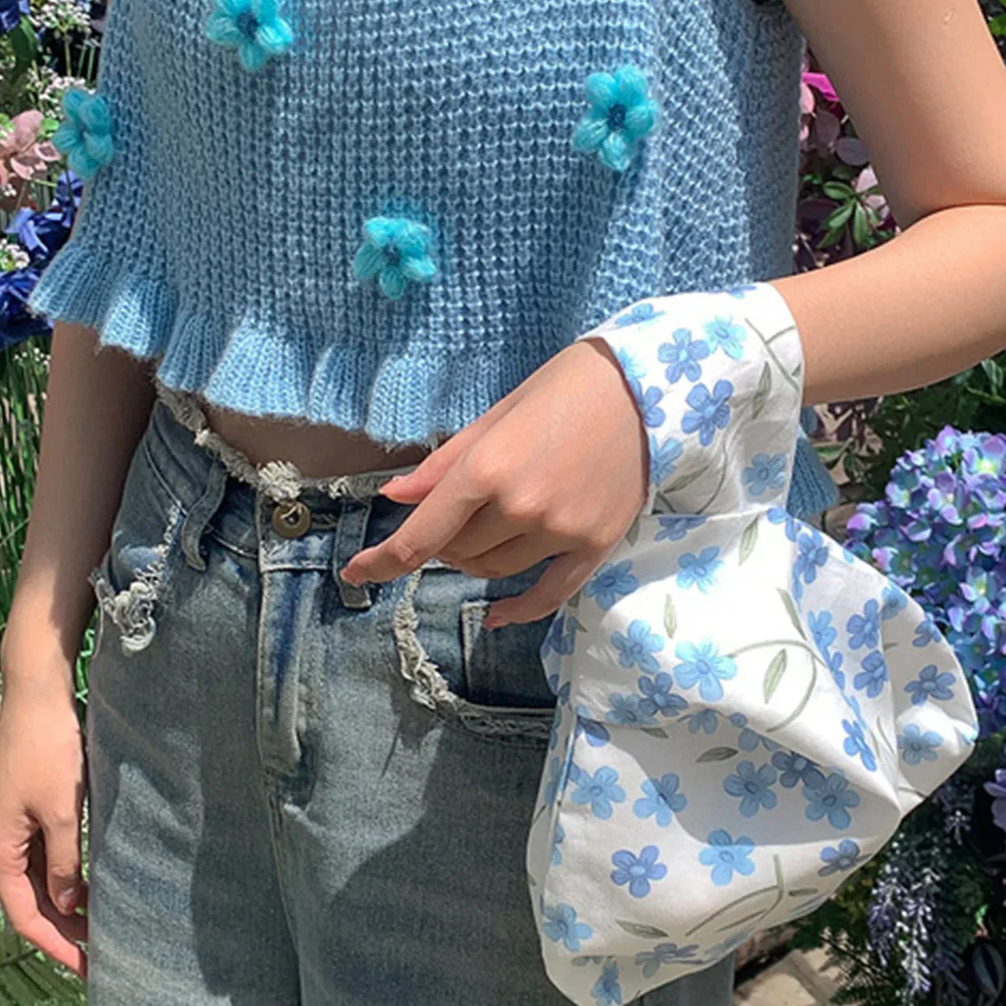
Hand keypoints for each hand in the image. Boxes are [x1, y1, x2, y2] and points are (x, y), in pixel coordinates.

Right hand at [0, 674, 88, 976]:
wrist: (37, 697)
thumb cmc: (49, 751)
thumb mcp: (63, 813)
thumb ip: (66, 863)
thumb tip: (68, 905)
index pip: (25, 916)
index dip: (57, 946)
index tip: (88, 969)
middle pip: (30, 904)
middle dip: (64, 931)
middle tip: (104, 955)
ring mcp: (10, 828)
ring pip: (37, 883)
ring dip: (67, 907)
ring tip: (103, 928)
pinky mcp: (25, 812)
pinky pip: (43, 859)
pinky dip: (66, 879)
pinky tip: (93, 888)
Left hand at [339, 338, 646, 628]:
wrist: (650, 390)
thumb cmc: (567, 388)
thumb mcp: (497, 414)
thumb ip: (444, 464)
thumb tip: (396, 495)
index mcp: (486, 469)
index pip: (420, 536)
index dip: (381, 561)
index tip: (355, 573)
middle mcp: (519, 507)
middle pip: (457, 553)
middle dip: (444, 540)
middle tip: (457, 513)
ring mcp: (559, 531)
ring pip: (495, 570)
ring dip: (477, 558)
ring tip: (489, 528)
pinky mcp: (594, 546)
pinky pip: (546, 595)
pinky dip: (517, 610)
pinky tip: (496, 618)